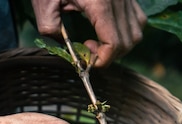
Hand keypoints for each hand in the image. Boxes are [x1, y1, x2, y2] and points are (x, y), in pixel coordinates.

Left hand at [31, 0, 146, 66]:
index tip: (87, 60)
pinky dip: (127, 30)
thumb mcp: (43, 2)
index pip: (114, 44)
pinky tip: (107, 28)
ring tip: (99, 40)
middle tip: (89, 50)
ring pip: (137, 32)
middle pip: (127, 42)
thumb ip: (50, 28)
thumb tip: (65, 49)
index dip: (102, 60)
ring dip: (120, 45)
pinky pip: (138, 18)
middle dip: (110, 55)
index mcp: (100, 2)